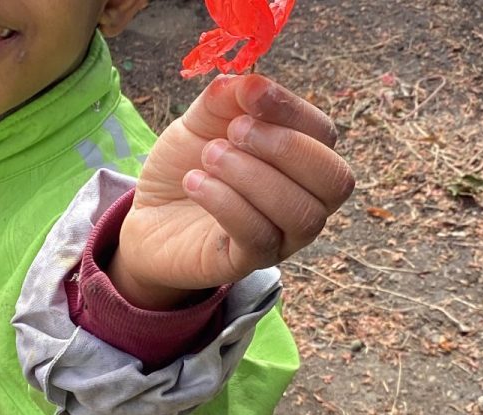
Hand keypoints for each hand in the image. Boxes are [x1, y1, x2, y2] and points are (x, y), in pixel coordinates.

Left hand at [111, 74, 355, 308]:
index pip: (324, 135)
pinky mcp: (247, 263)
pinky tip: (195, 183)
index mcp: (301, 161)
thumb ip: (226, 99)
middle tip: (233, 131)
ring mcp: (281, 238)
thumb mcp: (201, 121)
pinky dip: (227, 202)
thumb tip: (251, 82)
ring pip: (301, 214)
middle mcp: (304, 202)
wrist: (148, 216)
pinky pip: (258, 237)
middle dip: (285, 148)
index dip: (292, 110)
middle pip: (335, 180)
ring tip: (209, 156)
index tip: (250, 94)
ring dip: (253, 176)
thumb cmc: (188, 165)